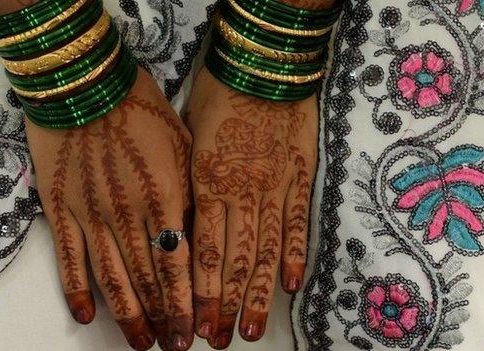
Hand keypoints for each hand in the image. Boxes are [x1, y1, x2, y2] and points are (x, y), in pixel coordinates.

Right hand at [26, 68, 193, 350]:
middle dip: (162, 317)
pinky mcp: (60, 208)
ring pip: (112, 277)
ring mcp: (90, 214)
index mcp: (165, 197)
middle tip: (170, 347)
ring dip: (128, 315)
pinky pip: (70, 258)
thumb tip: (198, 236)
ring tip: (139, 343)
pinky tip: (86, 315)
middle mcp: (128, 214)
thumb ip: (190, 193)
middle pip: (147, 279)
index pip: (179, 265)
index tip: (193, 333)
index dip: (186, 304)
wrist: (86, 83)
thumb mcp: (182, 145)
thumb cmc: (141, 107)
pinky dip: (77, 289)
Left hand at [187, 69, 317, 347]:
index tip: (194, 322)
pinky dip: (295, 255)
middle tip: (220, 341)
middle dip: (225, 305)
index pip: (200, 250)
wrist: (262, 65)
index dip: (198, 292)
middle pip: (233, 260)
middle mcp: (241, 193)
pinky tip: (291, 286)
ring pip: (265, 251)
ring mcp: (274, 187)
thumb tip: (183, 222)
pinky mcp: (300, 177)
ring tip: (251, 330)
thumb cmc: (217, 95)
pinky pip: (298, 223)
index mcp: (207, 182)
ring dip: (258, 294)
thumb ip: (189, 182)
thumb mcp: (188, 137)